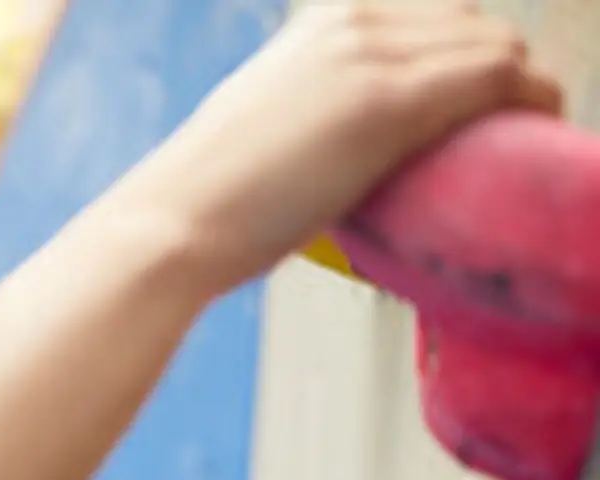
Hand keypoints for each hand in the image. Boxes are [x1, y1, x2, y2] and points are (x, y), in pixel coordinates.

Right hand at [122, 2, 562, 291]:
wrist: (172, 225)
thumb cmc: (209, 202)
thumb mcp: (266, 125)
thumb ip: (315, 113)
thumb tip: (348, 152)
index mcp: (320, 21)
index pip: (431, 14)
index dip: (466, 57)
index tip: (475, 106)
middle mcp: (350, 20)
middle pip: (472, 24)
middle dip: (501, 72)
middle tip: (506, 131)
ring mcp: (372, 55)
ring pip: (498, 46)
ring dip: (526, 90)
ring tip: (526, 139)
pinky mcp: (391, 102)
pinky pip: (500, 79)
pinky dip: (535, 101)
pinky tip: (539, 128)